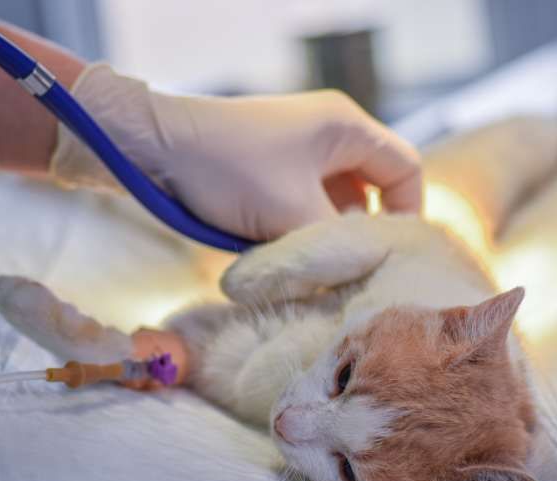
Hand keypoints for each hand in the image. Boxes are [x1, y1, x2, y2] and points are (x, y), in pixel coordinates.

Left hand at [49, 64, 421, 241]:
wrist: (149, 148)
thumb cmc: (227, 172)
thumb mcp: (292, 216)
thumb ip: (337, 248)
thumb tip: (362, 279)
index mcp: (347, 126)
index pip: (407, 170)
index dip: (407, 214)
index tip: (388, 253)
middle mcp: (331, 130)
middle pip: (377, 185)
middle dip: (366, 228)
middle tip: (352, 264)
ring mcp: (302, 144)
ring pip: (342, 197)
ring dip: (331, 231)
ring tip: (315, 262)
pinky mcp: (275, 162)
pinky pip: (310, 198)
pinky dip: (306, 226)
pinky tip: (288, 251)